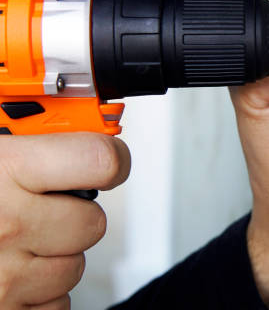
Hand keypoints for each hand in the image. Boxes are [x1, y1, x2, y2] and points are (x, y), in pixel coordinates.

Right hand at [0, 133, 129, 308]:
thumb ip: (35, 137)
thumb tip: (88, 123)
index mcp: (6, 170)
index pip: (101, 161)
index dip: (111, 160)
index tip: (107, 162)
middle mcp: (8, 225)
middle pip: (94, 223)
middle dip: (74, 215)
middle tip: (38, 208)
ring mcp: (6, 276)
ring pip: (75, 266)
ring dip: (53, 257)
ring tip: (11, 241)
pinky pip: (57, 303)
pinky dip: (39, 292)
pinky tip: (9, 269)